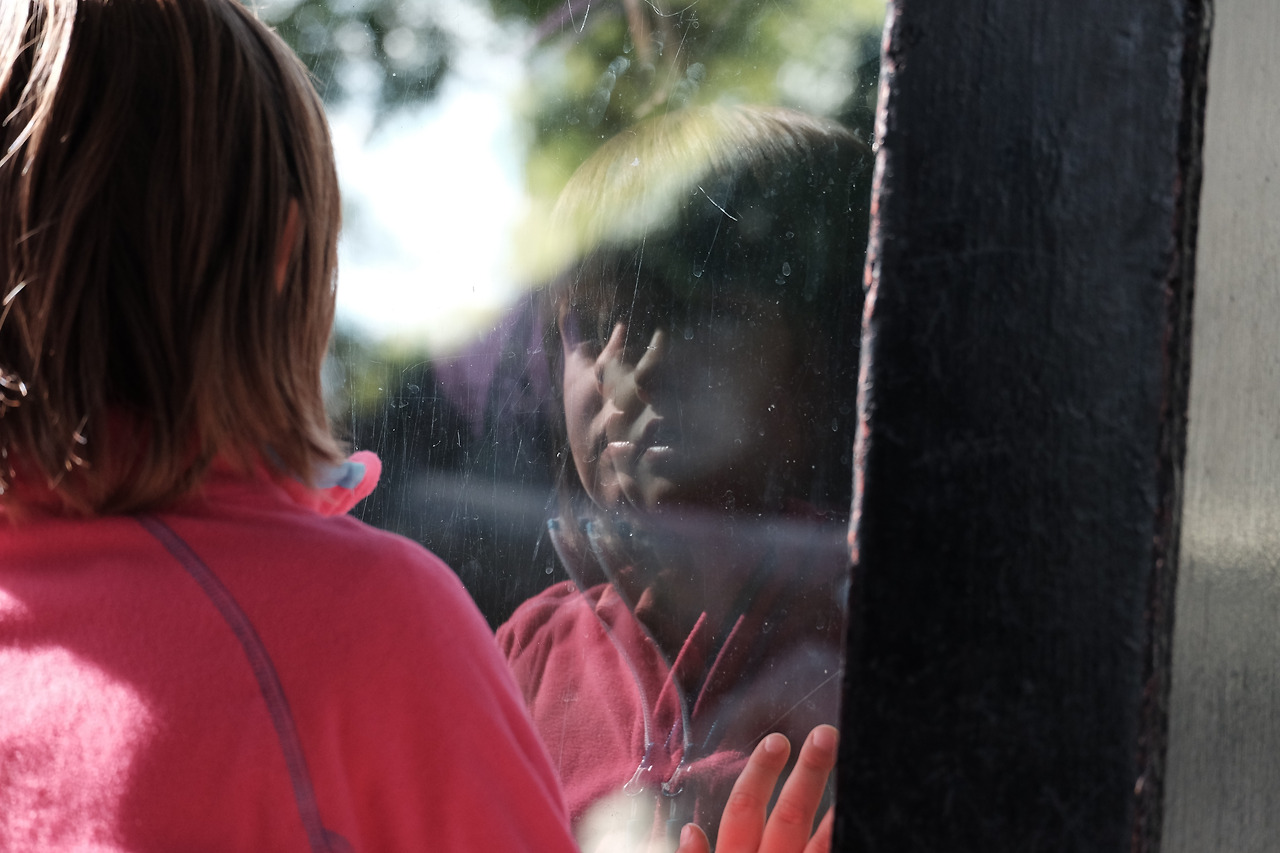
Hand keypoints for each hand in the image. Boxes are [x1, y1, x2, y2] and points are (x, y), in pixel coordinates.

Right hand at [675, 725, 837, 852]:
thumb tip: (689, 832)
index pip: (744, 809)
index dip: (761, 773)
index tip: (778, 741)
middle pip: (788, 816)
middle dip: (808, 774)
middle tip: (825, 737)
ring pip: (818, 844)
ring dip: (833, 810)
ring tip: (853, 773)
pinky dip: (837, 841)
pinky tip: (848, 821)